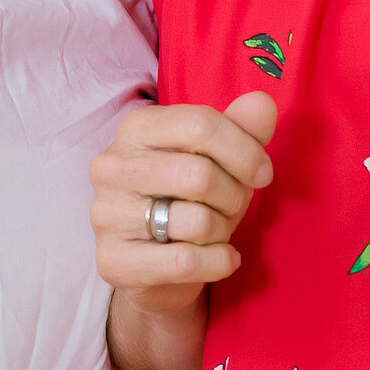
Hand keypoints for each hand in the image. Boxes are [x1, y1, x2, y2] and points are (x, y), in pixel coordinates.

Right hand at [87, 93, 276, 369]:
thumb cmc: (193, 202)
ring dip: (222, 231)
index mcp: (136, 128)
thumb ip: (243, 129)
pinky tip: (219, 258)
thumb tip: (263, 102)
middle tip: (231, 207)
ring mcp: (105, 215)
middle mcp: (111, 166)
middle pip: (200, 175)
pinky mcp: (112, 261)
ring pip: (196, 221)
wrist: (159, 267)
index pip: (200, 124)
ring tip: (214, 232)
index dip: (245, 151)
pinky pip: (186, 261)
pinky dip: (218, 263)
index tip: (262, 173)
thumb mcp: (222, 161)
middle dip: (233, 196)